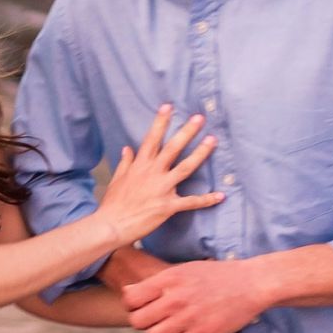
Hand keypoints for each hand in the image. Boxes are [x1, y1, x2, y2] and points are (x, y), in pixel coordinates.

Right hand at [95, 105, 223, 243]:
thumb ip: (125, 163)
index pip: (151, 139)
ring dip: (200, 154)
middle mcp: (152, 173)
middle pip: (172, 148)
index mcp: (140, 165)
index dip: (160, 122)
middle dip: (186, 131)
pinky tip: (220, 195)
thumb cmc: (113, 204)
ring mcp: (162, 189)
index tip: (169, 106)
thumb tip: (127, 148)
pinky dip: (206, 199)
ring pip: (185, 168)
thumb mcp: (117, 179)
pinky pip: (191, 201)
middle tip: (199, 118)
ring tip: (212, 141)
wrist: (112, 225)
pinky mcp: (168, 206)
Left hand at [123, 258, 269, 332]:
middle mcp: (175, 298)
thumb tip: (127, 290)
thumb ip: (157, 282)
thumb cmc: (217, 276)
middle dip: (144, 323)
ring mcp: (188, 317)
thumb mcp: (184, 270)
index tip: (143, 307)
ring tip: (170, 330)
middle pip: (137, 321)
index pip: (130, 298)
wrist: (251, 284)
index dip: (132, 306)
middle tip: (156, 321)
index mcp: (169, 279)